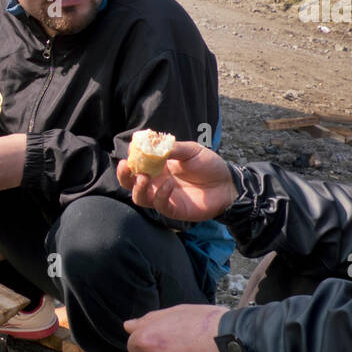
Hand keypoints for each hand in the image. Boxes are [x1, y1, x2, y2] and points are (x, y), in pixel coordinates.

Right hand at [117, 140, 236, 220]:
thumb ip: (173, 148)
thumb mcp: (191, 151)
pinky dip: (159, 195)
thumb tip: (153, 143)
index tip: (132, 148)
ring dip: (138, 187)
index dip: (131, 157)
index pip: (137, 164)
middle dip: (124, 175)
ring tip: (144, 177)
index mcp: (158, 167)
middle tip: (126, 166)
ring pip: (139, 197)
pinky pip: (159, 205)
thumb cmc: (209, 165)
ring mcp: (163, 196)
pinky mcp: (173, 209)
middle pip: (130, 183)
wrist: (227, 184)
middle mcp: (156, 182)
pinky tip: (168, 185)